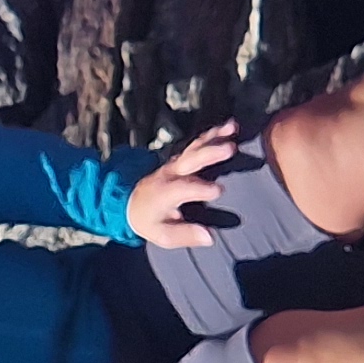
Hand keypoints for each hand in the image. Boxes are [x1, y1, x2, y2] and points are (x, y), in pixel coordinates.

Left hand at [125, 122, 247, 247]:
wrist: (130, 202)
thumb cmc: (149, 220)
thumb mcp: (162, 235)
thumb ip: (185, 235)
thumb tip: (209, 236)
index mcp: (166, 192)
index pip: (184, 188)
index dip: (201, 188)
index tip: (219, 190)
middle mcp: (171, 174)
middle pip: (191, 160)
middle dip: (210, 153)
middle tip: (230, 148)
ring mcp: (176, 163)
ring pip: (195, 147)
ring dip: (214, 137)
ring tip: (232, 128)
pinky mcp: (182, 158)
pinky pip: (197, 143)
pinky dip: (213, 134)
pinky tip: (229, 126)